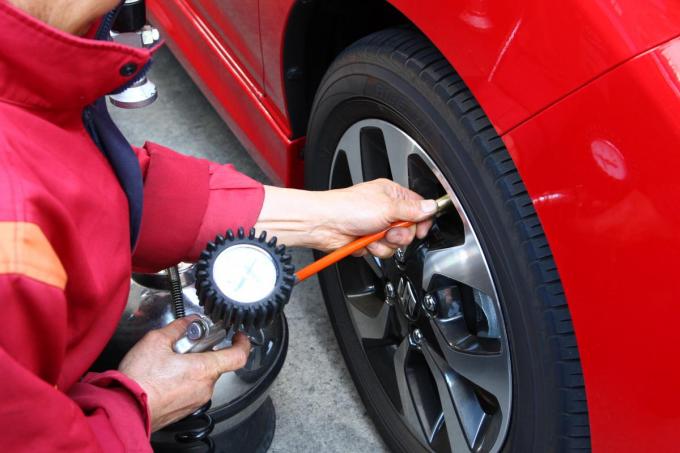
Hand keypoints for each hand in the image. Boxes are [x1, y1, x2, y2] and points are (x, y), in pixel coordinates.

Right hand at [118, 317, 249, 431]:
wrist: (125, 409)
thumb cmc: (139, 380)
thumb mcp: (156, 341)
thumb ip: (177, 328)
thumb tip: (188, 321)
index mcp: (203, 369)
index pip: (238, 356)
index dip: (242, 343)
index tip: (239, 336)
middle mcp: (205, 387)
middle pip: (216, 364)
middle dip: (204, 353)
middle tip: (185, 346)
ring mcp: (196, 400)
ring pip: (203, 377)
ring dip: (192, 367)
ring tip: (170, 363)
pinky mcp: (186, 409)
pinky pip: (192, 389)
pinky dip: (184, 380)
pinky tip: (165, 377)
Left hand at [315, 179, 435, 256]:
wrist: (325, 224)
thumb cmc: (348, 207)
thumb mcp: (387, 207)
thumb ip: (412, 209)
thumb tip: (432, 206)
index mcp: (392, 195)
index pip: (419, 208)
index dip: (422, 221)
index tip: (420, 229)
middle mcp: (386, 210)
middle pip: (409, 230)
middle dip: (400, 235)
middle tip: (389, 230)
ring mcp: (377, 226)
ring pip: (396, 243)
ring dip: (385, 243)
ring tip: (373, 235)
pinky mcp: (368, 241)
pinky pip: (383, 251)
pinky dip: (374, 249)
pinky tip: (365, 242)